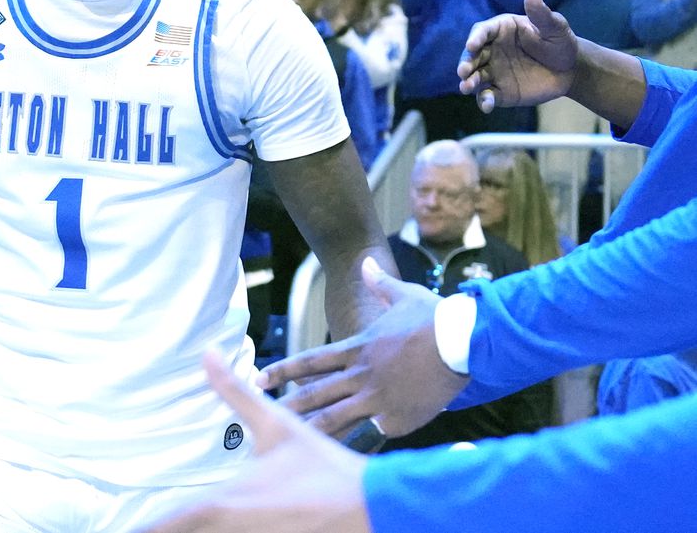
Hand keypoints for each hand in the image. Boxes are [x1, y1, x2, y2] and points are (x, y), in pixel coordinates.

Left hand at [140, 353, 369, 532]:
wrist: (371, 504)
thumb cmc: (322, 465)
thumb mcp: (276, 424)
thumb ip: (235, 392)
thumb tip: (208, 353)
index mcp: (225, 503)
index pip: (169, 524)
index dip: (142, 530)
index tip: (115, 530)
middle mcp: (234, 531)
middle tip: (132, 529)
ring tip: (154, 530)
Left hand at [258, 258, 468, 438]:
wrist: (465, 342)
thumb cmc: (436, 317)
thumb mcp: (404, 295)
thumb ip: (379, 285)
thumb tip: (366, 262)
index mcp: (358, 348)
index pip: (310, 361)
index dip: (282, 370)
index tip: (260, 379)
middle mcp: (361, 375)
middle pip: (315, 394)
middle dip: (286, 406)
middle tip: (260, 416)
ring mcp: (377, 399)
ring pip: (335, 419)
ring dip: (309, 430)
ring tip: (286, 444)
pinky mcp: (397, 419)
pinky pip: (369, 436)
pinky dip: (351, 447)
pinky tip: (333, 462)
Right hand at [457, 0, 577, 113]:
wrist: (570, 70)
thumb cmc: (560, 44)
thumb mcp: (555, 27)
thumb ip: (542, 14)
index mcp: (501, 31)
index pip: (482, 32)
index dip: (475, 38)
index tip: (472, 45)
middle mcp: (492, 51)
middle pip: (472, 56)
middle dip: (465, 63)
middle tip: (463, 71)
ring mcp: (494, 72)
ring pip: (475, 77)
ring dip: (468, 82)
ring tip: (466, 87)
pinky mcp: (500, 91)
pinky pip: (487, 96)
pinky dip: (484, 101)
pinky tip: (487, 105)